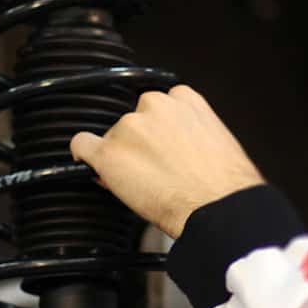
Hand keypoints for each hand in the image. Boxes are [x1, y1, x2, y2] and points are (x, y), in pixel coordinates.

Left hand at [69, 85, 264, 237]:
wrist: (216, 207)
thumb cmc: (225, 184)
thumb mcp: (217, 143)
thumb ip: (191, 133)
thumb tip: (172, 147)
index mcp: (184, 100)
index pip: (160, 105)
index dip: (157, 128)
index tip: (159, 144)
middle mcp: (154, 106)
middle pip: (134, 120)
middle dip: (139, 142)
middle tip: (152, 169)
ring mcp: (129, 127)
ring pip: (113, 137)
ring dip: (121, 155)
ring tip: (141, 182)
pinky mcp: (109, 152)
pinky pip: (83, 146)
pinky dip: (85, 156)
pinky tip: (92, 167)